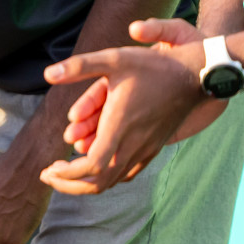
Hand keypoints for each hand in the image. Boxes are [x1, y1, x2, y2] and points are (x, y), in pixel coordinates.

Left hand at [40, 18, 213, 194]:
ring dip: (86, 183)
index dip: (68, 174)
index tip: (48, 169)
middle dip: (69, 184)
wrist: (196, 75)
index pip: (93, 167)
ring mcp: (146, 148)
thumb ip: (79, 66)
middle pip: (100, 182)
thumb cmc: (153, 66)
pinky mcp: (154, 148)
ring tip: (63, 174)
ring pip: (114, 181)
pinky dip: (107, 177)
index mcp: (121, 126)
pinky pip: (128, 173)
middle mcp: (134, 143)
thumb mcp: (114, 58)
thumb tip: (47, 74)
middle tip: (47, 175)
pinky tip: (93, 167)